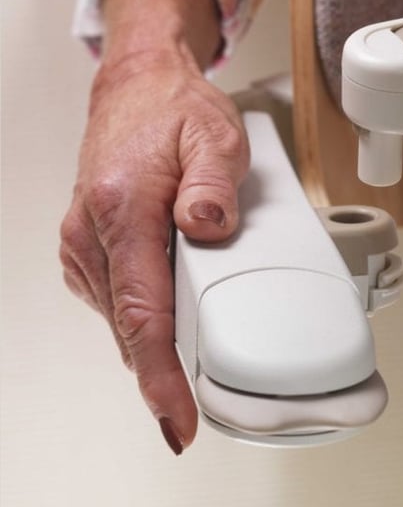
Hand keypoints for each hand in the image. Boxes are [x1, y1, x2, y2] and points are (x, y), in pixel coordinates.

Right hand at [60, 51, 248, 453]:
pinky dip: (143, 322)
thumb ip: (214, 184)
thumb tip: (208, 226)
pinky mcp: (88, 250)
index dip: (161, 374)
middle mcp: (90, 232)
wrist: (138, 90)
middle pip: (129, 326)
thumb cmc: (175, 111)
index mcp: (121, 208)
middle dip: (164, 373)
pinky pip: (117, 302)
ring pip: (121, 319)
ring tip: (192, 369)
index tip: (177, 416)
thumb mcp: (216, 137)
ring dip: (154, 348)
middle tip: (200, 407)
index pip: (143, 311)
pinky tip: (170, 326)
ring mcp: (83, 243)